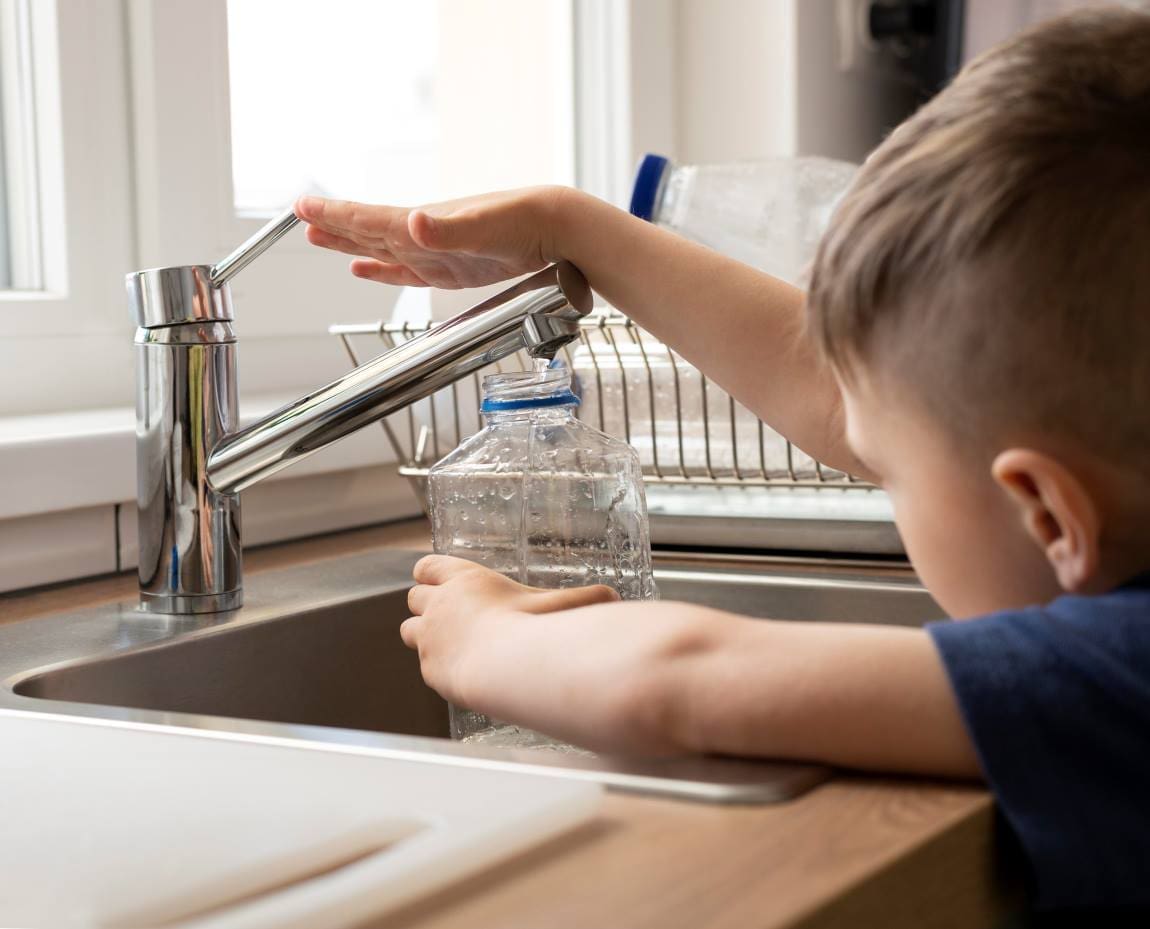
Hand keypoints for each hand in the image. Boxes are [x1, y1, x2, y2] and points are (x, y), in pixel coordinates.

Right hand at [294, 186, 577, 288]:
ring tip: (319, 239)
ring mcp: (434, 253)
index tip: (301, 207)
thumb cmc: (522, 222)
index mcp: (422, 223)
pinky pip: (404, 269)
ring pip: (379, 248)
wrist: (555, 230)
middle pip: (366, 230)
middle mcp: (422, 235)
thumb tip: (412, 221)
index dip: (334, 215)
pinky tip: (364, 268)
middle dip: (332, 227)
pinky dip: (381, 269)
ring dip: (349, 245)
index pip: (368, 218)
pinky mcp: (449, 270)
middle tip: (299, 219)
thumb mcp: (484, 227)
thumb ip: (447, 229)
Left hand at [401, 554, 618, 707]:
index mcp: (464, 579)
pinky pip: (424, 663)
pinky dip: (437, 664)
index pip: (428, 566)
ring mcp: (430, 637)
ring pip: (408, 629)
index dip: (432, 573)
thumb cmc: (532, 629)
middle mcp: (439, 604)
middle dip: (426, 603)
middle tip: (447, 614)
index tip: (440, 580)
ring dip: (423, 633)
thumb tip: (614, 598)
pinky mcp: (429, 668)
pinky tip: (460, 669)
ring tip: (447, 641)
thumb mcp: (561, 604)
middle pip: (412, 596)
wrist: (507, 668)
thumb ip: (585, 598)